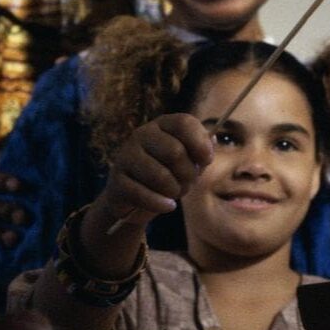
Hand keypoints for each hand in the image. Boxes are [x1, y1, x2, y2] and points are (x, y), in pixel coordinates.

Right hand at [100, 114, 214, 226]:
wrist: (134, 199)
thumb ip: (202, 150)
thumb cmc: (167, 174)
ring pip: (160, 176)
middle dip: (188, 174)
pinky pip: (143, 194)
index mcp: (162, 125)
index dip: (200, 143)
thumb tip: (212, 141)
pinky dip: (161, 204)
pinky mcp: (117, 180)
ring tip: (175, 193)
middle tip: (188, 183)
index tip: (206, 160)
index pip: (184, 123)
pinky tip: (168, 206)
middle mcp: (141, 134)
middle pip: (175, 152)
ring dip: (175, 190)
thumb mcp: (188, 160)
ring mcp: (126, 156)